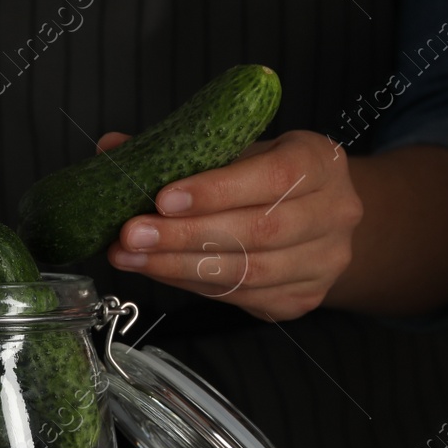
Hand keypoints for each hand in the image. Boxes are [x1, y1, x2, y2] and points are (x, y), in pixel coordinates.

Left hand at [100, 129, 362, 320]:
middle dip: (185, 236)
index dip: (216, 190)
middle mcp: (334, 213)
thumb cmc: (270, 176)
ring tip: (131, 256)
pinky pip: (241, 297)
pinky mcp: (303, 299)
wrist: (321, 217)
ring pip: (248, 273)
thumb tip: (112, 148)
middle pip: (257, 232)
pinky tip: (160, 271)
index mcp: (321, 161)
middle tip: (131, 235)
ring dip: (180, 267)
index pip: (273, 177)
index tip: (163, 199)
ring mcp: (323, 262)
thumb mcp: (239, 148)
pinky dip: (193, 284)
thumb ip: (182, 148)